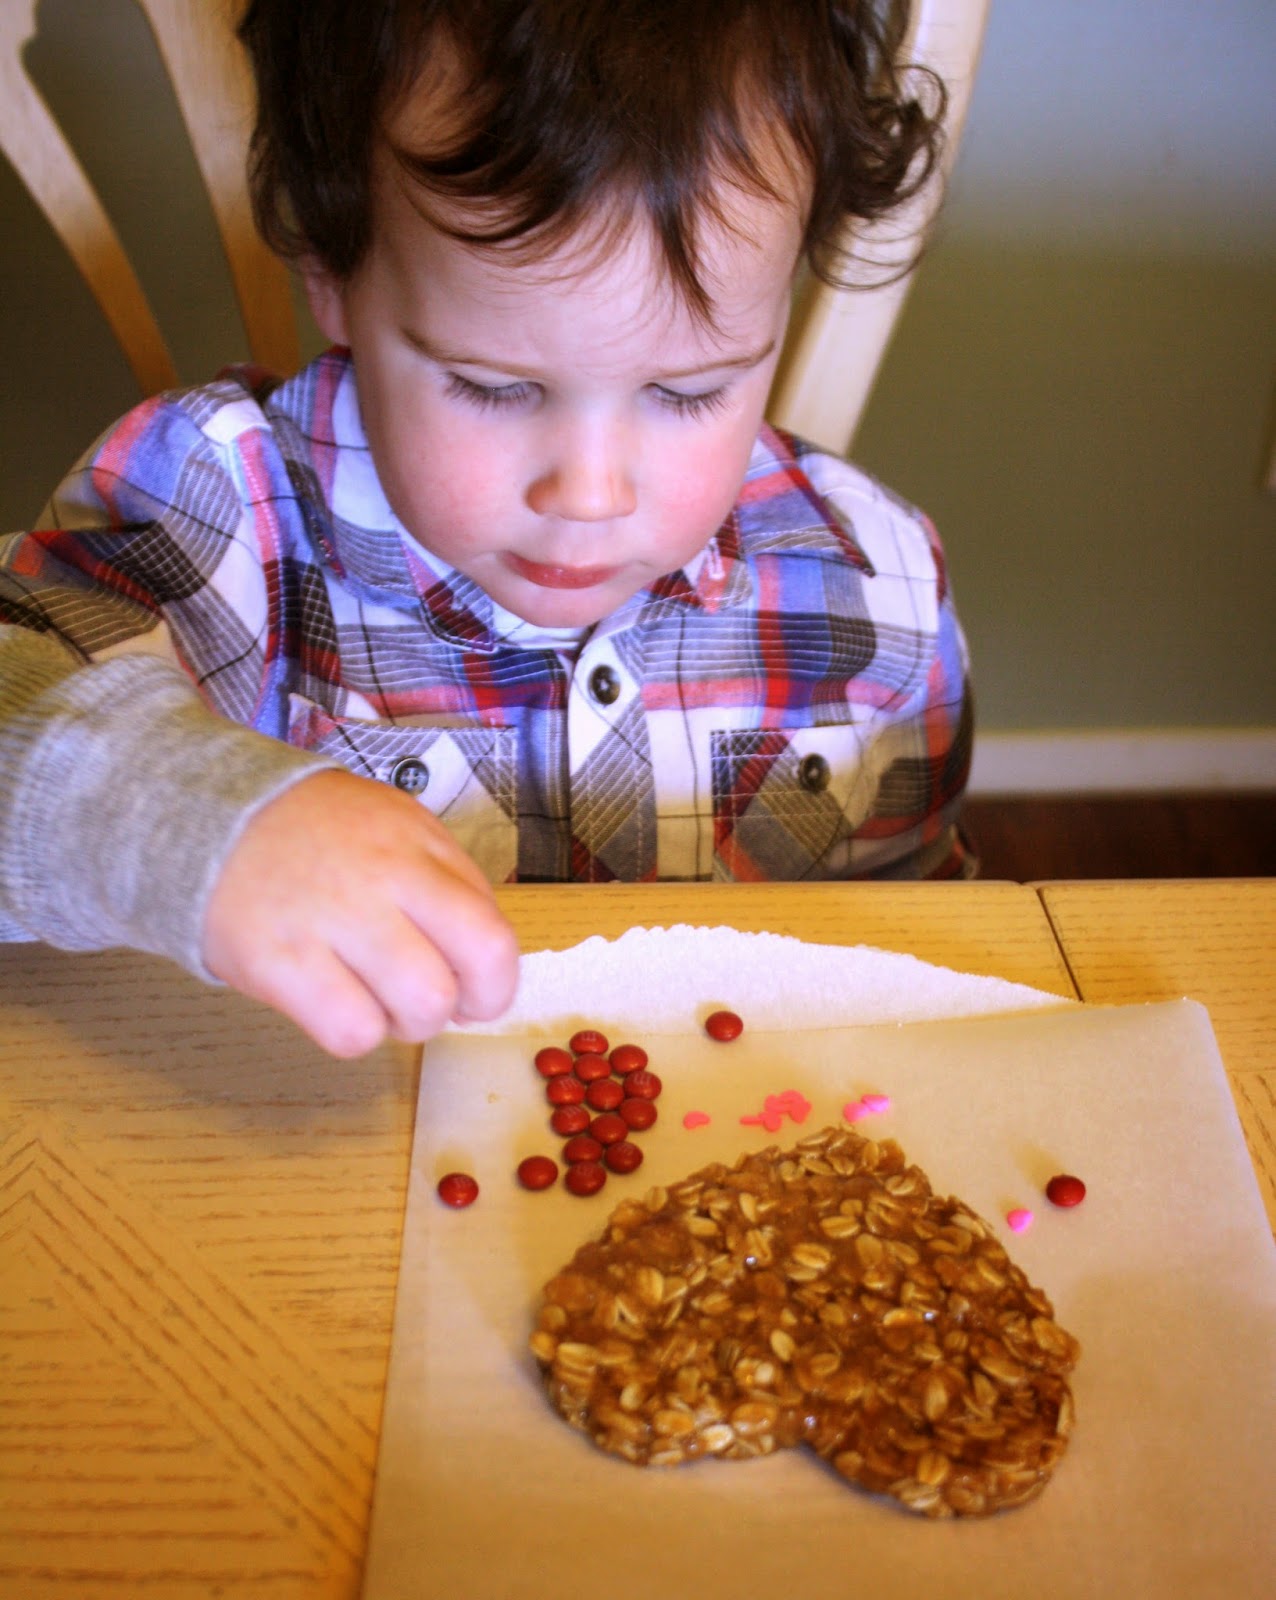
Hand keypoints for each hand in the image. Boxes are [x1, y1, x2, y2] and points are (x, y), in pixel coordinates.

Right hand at [202, 769, 519, 1055]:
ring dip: (404, 1024)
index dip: (494, 985)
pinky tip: (334, 1001)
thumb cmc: (323, 836)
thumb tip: (485, 968)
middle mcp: (381, 881)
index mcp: (420, 849)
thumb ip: (450, 887)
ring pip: (414, 1012)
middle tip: (421, 997)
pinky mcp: (277, 963)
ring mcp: (328, 922)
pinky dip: (353, 1032)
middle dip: (451, 1009)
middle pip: (454, 984)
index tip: (474, 991)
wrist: (214, 818)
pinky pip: (350, 1032)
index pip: (492, 939)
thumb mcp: (403, 831)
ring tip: (375, 997)